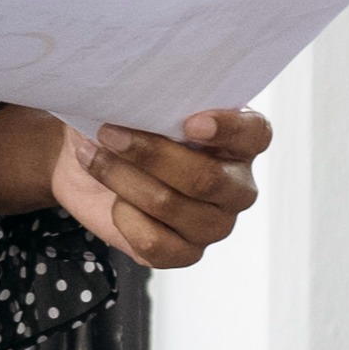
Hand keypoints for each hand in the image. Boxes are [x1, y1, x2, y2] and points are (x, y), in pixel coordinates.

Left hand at [43, 107, 271, 271]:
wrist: (94, 159)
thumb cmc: (129, 123)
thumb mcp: (142, 100)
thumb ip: (154, 97)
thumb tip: (136, 96)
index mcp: (241, 140)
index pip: (255, 133)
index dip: (227, 128)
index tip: (190, 123)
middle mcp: (237, 185)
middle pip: (205, 178)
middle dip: (150, 154)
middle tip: (109, 132)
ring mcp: (215, 224)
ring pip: (170, 206)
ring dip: (122, 178)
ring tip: (94, 156)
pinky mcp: (186, 253)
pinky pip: (155, 243)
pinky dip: (123, 216)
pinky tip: (112, 199)